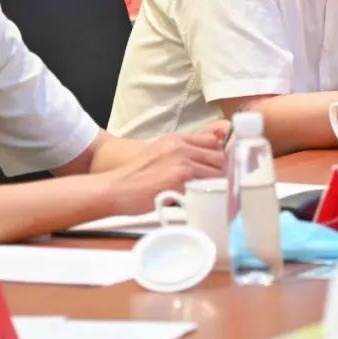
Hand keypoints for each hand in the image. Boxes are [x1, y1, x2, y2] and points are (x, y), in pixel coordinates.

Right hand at [106, 130, 225, 213]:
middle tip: (218, 183)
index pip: (212, 141)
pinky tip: (203, 199)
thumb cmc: (135, 175)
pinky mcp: (181, 181)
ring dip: (216, 183)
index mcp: (176, 139)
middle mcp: (181, 148)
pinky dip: (208, 193)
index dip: (219, 155)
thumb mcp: (159, 152)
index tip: (220, 166)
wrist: (116, 188)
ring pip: (217, 172)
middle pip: (219, 156)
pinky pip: (206, 186)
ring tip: (210, 192)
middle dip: (221, 171)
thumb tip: (204, 161)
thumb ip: (181, 152)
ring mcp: (182, 164)